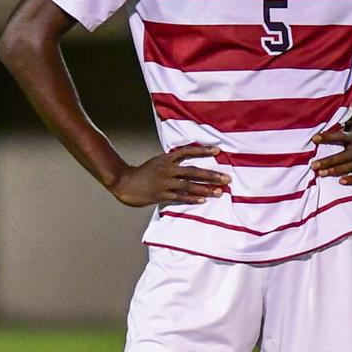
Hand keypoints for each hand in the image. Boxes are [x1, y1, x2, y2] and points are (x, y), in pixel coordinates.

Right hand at [109, 143, 229, 207]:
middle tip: (226, 178)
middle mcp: (167, 169)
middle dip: (211, 175)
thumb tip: (189, 163)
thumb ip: (173, 162)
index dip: (203, 150)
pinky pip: (179, 197)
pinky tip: (202, 200)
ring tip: (219, 191)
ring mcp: (164, 183)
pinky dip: (191, 199)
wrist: (125, 183)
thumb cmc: (143, 173)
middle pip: (193, 171)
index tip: (218, 151)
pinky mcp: (161, 195)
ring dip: (205, 189)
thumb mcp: (157, 162)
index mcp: (166, 159)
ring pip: (188, 186)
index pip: (187, 151)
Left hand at [310, 123, 351, 184]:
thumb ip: (345, 127)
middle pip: (340, 157)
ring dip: (333, 171)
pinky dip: (350, 179)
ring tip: (321, 173)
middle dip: (326, 161)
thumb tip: (330, 124)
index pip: (339, 136)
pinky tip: (341, 181)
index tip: (314, 139)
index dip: (326, 137)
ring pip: (347, 168)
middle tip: (313, 165)